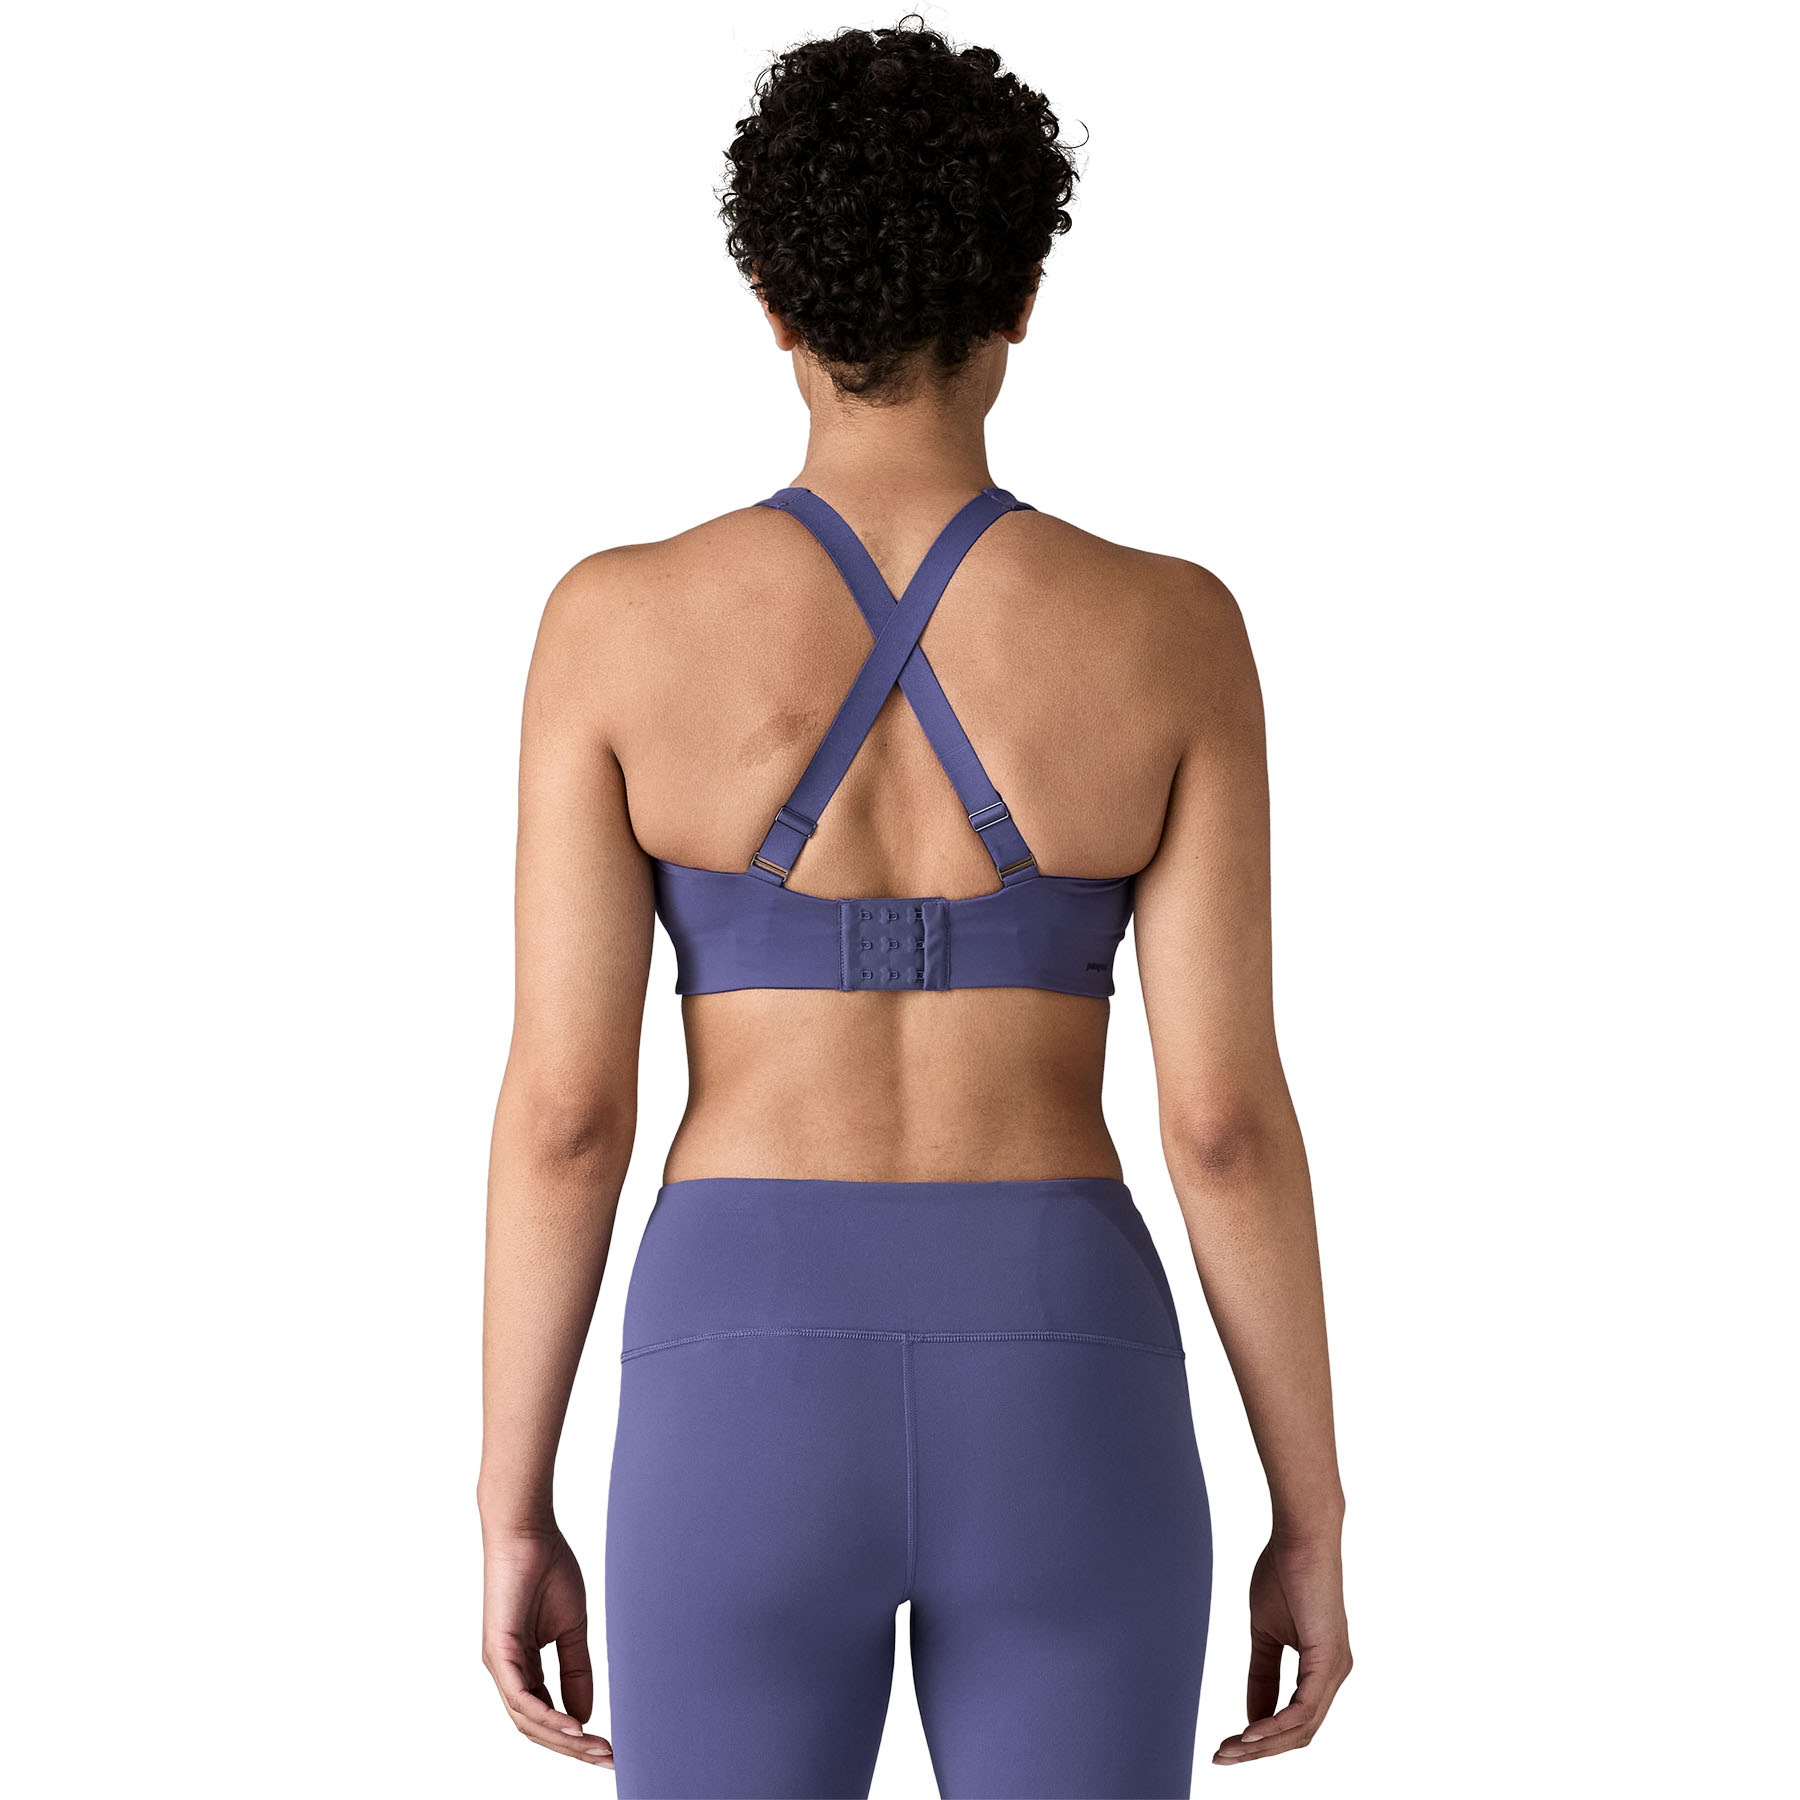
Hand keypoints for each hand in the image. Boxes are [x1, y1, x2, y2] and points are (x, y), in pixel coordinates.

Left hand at [482, 1522, 613, 1768]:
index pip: (547, 1715)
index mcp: (523, 1666)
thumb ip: (576, 1671)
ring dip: (563, 1739)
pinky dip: (547, 1716)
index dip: (576, 1736)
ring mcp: (500, 1664)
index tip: (608, 1748)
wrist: (529, 1532)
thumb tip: (584, 1716)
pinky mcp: (498, 1652)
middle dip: (573, 1748)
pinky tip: (574, 1726)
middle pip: (538, 1727)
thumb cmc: (547, 1569)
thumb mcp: (572, 1628)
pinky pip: (522, 1697)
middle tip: (607, 1758)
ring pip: (528, 1720)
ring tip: (595, 1749)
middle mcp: (507, 1672)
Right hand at [1213, 1535, 1350, 1764]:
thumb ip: (1262, 1674)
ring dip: (1262, 1744)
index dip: (1260, 1739)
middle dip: (1257, 1751)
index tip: (1225, 1745)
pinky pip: (1304, 1709)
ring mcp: (1335, 1670)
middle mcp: (1334, 1675)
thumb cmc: (1284, 1574)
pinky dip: (1275, 1726)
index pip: (1294, 1721)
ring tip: (1228, 1750)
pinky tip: (1249, 1732)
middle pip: (1298, 1734)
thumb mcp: (1264, 1633)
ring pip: (1301, 1729)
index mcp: (1321, 1669)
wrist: (1300, 1536)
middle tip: (1220, 1757)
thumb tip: (1251, 1716)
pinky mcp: (1329, 1661)